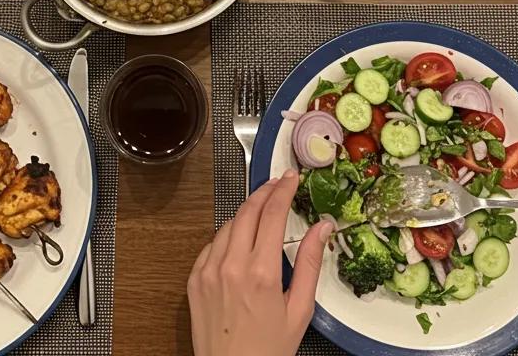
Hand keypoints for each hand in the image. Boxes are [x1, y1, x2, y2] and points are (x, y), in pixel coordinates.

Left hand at [188, 170, 331, 355]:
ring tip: (262, 213)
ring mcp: (209, 270)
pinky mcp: (195, 278)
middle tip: (278, 184)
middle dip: (264, 191)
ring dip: (246, 212)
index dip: (282, 189)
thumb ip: (309, 264)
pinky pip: (212, 244)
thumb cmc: (268, 351)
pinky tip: (240, 242)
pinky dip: (228, 236)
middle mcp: (231, 266)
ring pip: (229, 224)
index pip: (272, 213)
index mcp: (261, 272)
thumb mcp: (299, 311)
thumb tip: (322, 229)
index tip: (290, 178)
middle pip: (248, 210)